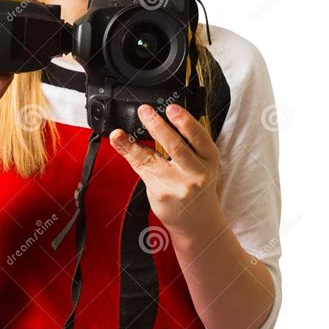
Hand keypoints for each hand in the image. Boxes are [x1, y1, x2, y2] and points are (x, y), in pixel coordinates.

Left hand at [109, 103, 220, 235]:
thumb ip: (188, 142)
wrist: (197, 221)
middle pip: (176, 147)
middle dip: (158, 127)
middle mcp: (196, 173)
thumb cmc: (197, 184)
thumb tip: (160, 115)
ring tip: (120, 132)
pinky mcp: (160, 193)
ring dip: (133, 143)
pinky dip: (127, 151)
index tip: (171, 108)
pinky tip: (118, 141)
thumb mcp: (202, 162)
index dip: (185, 121)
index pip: (199, 137)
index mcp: (209, 158)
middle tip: (145, 111)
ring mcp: (178, 185)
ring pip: (152, 160)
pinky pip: (140, 167)